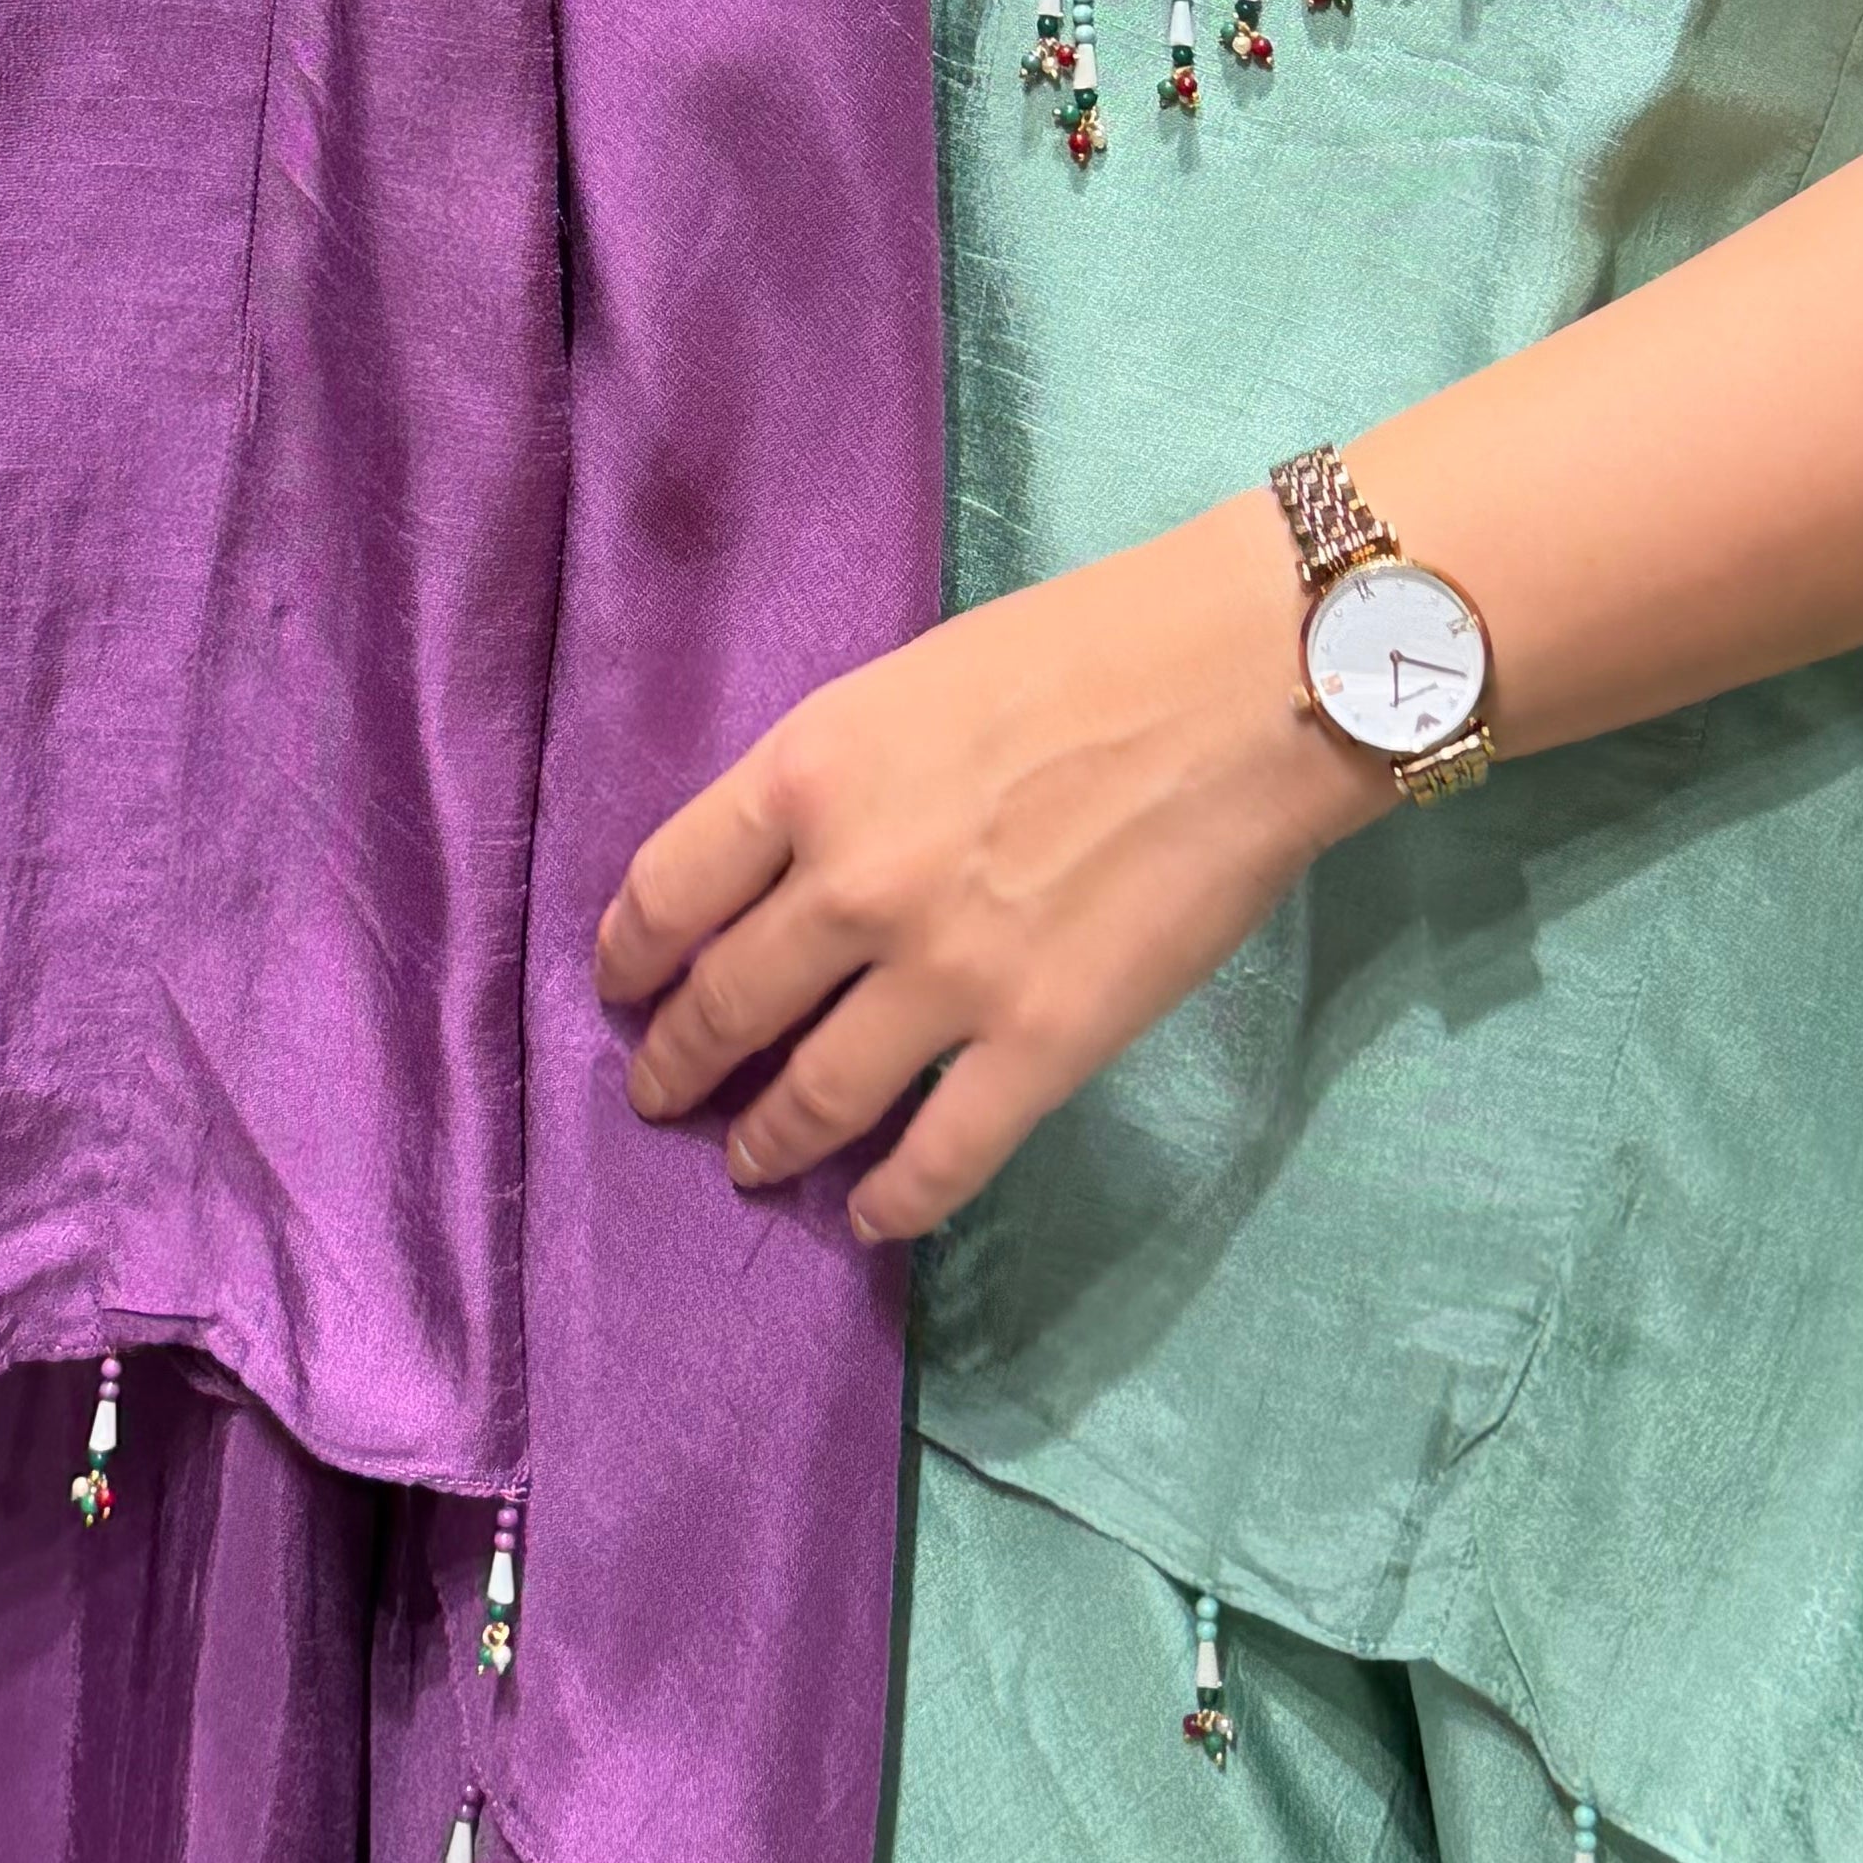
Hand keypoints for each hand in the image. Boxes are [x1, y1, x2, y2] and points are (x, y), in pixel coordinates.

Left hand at [595, 493, 1375, 1245]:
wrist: (1239, 684)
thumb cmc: (1080, 649)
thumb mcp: (906, 684)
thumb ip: (832, 779)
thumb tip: (781, 867)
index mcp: (809, 772)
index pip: (666, 892)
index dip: (630, 956)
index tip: (623, 985)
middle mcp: (852, 883)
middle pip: (723, 1005)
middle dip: (676, 1063)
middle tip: (660, 1092)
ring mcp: (944, 976)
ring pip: (811, 1098)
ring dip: (764, 1139)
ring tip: (749, 1160)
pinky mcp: (1039, 1046)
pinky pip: (936, 1158)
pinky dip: (890, 1200)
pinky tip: (870, 1214)